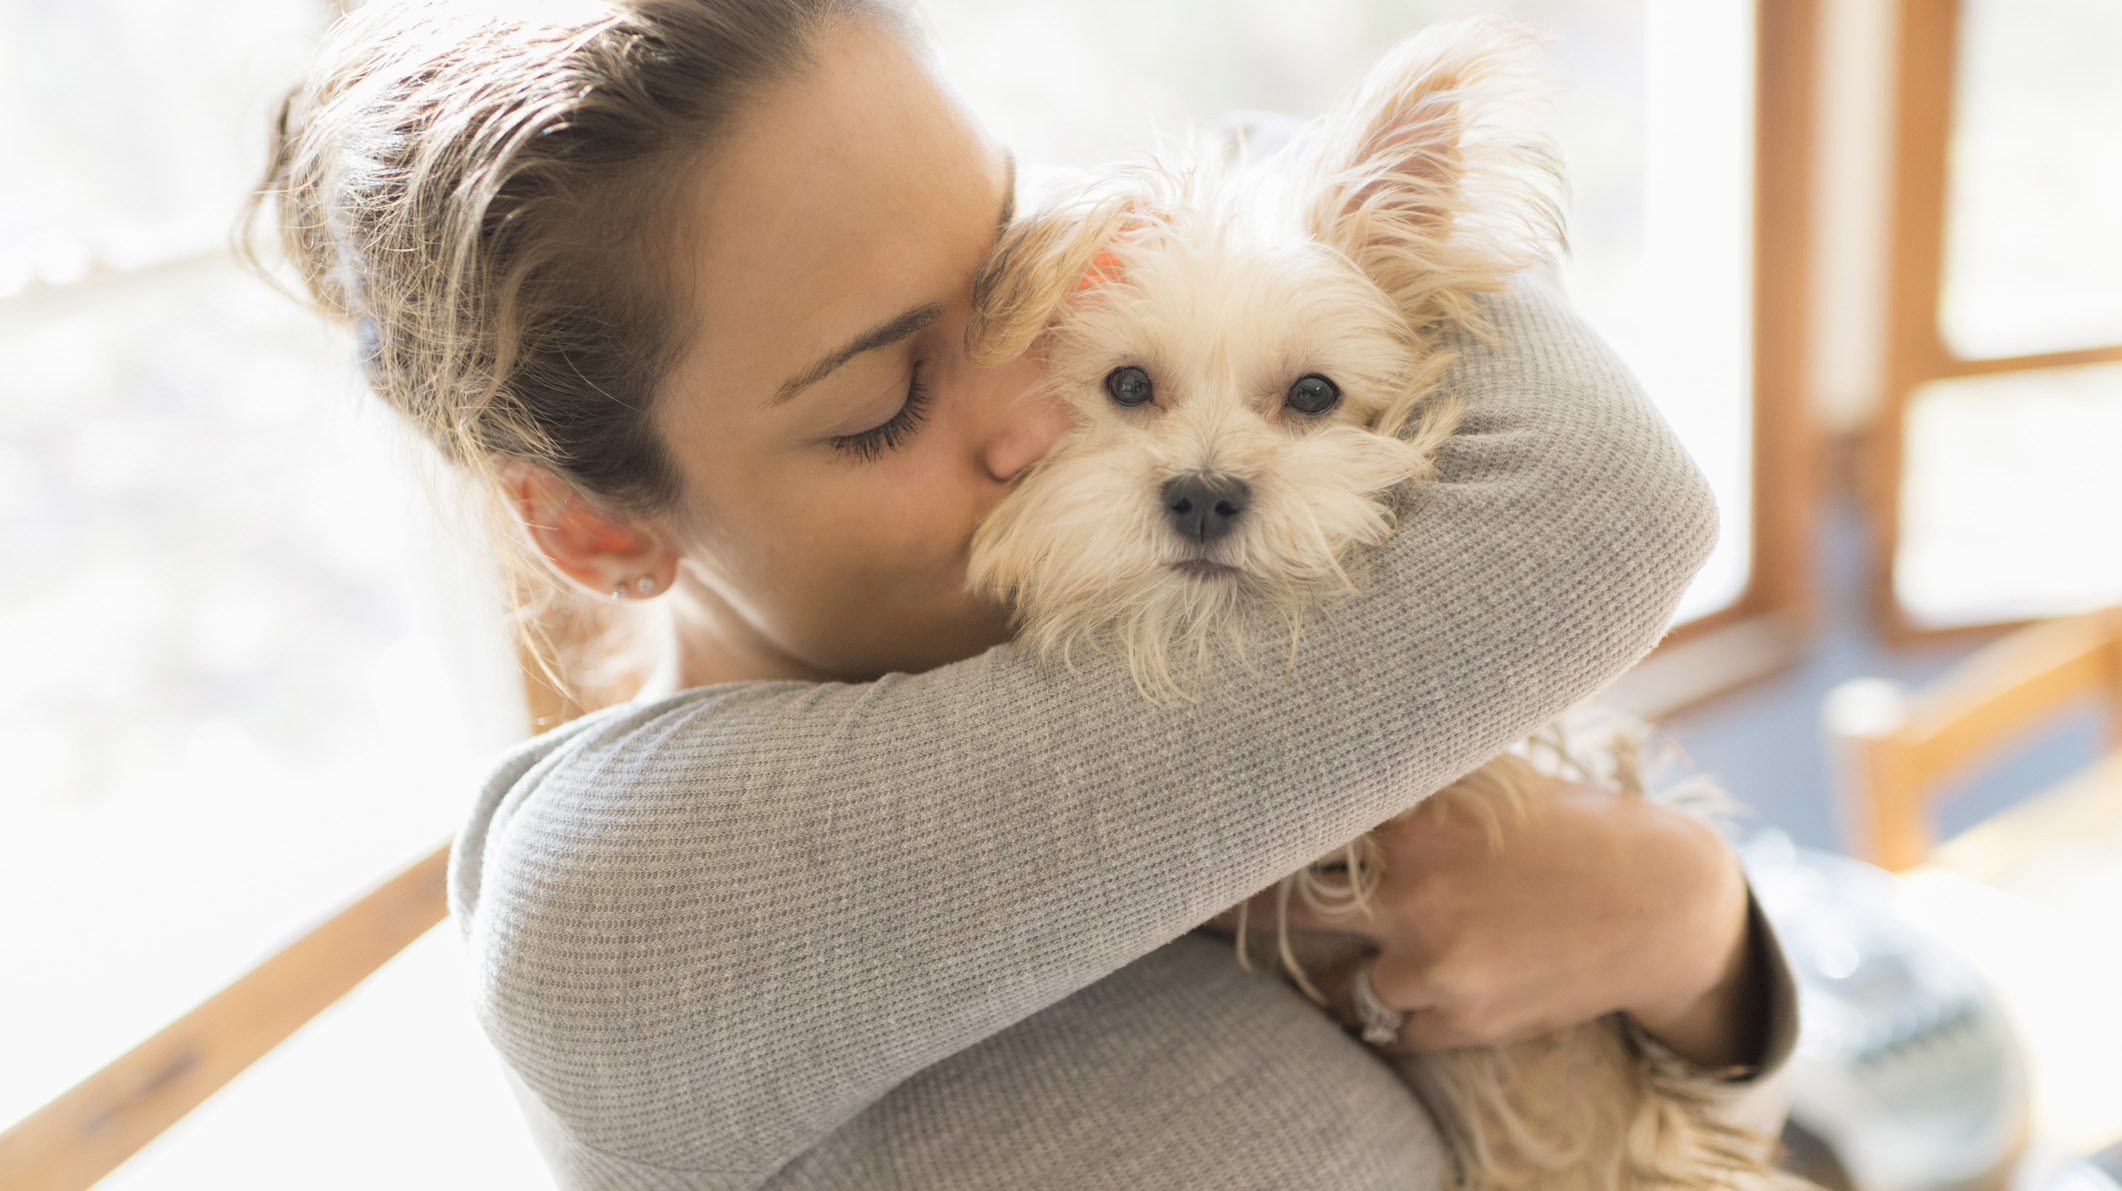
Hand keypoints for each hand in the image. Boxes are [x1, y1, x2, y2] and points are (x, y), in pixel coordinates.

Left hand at [1204, 779, 1760, 1067]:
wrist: (1660, 905)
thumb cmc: (1562, 827)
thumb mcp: (1482, 785)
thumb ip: (1403, 781)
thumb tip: (1306, 742)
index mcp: (1412, 819)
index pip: (1291, 829)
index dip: (1232, 836)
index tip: (1181, 830)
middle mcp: (1411, 893)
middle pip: (1278, 908)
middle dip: (1232, 908)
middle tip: (1184, 904)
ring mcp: (1433, 965)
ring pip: (1336, 980)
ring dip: (1340, 968)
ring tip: (1366, 949)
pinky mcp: (1460, 1022)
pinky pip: (1389, 1025)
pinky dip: (1396, 1008)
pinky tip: (1432, 977)